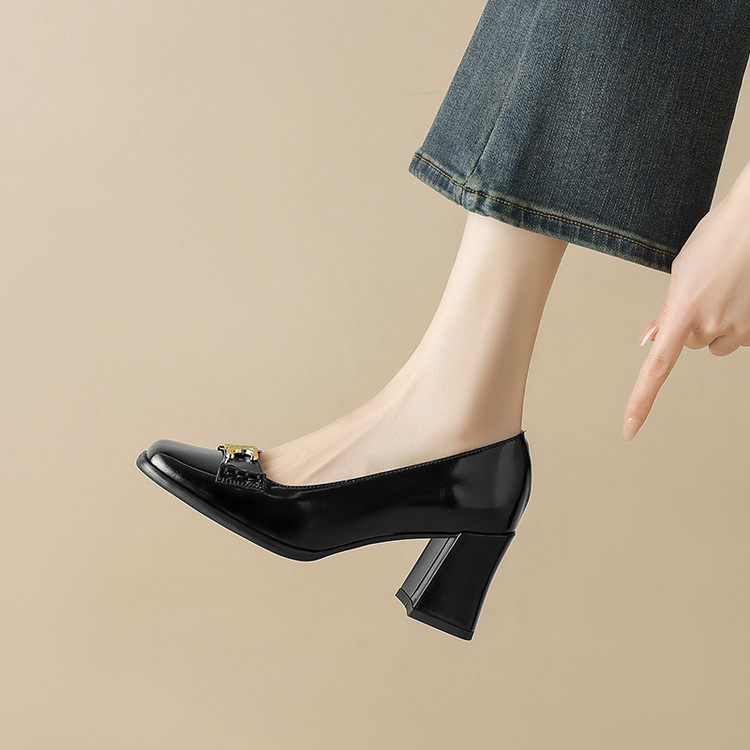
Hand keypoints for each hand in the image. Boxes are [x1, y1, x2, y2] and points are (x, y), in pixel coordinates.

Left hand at [622, 178, 749, 439]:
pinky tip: (745, 292)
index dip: (641, 400)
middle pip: (691, 343)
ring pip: (718, 341)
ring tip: (729, 288)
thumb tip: (651, 340)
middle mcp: (711, 324)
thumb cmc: (719, 237)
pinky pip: (743, 335)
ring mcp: (741, 327)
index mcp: (681, 310)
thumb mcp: (682, 271)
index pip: (656, 367)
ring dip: (719, 323)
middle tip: (707, 290)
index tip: (629, 429)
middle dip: (694, 324)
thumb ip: (666, 310)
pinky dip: (742, 320)